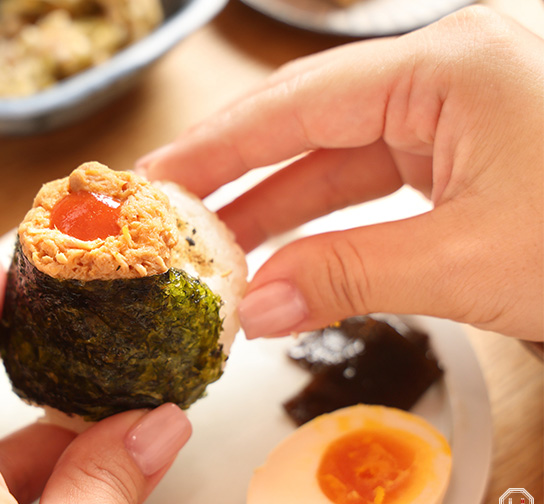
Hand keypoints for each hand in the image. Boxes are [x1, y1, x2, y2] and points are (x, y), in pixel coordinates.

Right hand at [137, 6, 542, 340]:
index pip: (297, 103)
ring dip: (283, 209)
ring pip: (344, 157)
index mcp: (449, 66)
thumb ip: (352, 276)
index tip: (158, 180)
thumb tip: (259, 307)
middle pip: (311, 123)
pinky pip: (382, 180)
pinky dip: (336, 222)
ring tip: (222, 255)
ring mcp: (461, 110)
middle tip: (175, 219)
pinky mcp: (473, 149)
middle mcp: (449, 72)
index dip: (217, 146)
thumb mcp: (474, 261)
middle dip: (240, 178)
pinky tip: (293, 256)